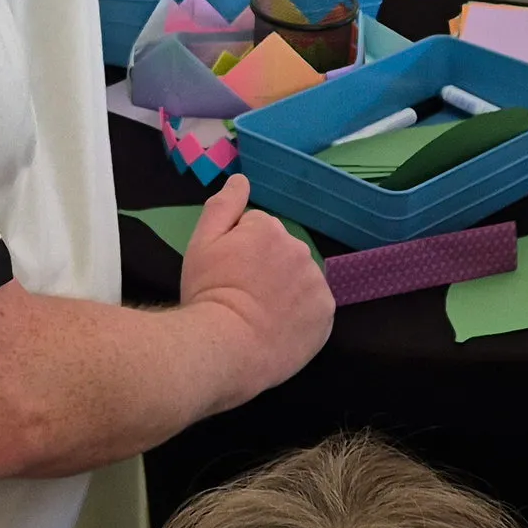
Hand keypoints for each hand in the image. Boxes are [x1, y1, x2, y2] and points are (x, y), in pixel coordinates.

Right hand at [177, 175, 332, 392]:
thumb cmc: (207, 294)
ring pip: (300, 278)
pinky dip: (300, 314)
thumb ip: (224, 207)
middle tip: (242, 295)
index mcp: (270, 228)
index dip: (238, 252)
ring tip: (261, 314)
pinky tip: (280, 327)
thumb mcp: (201, 244)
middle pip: (282, 252)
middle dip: (265, 267)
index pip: (257, 230)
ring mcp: (317, 283)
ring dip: (286, 288)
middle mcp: (300, 249)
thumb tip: (241, 179)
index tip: (227, 273)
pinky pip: (313, 306)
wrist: (225, 348)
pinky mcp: (326, 314)